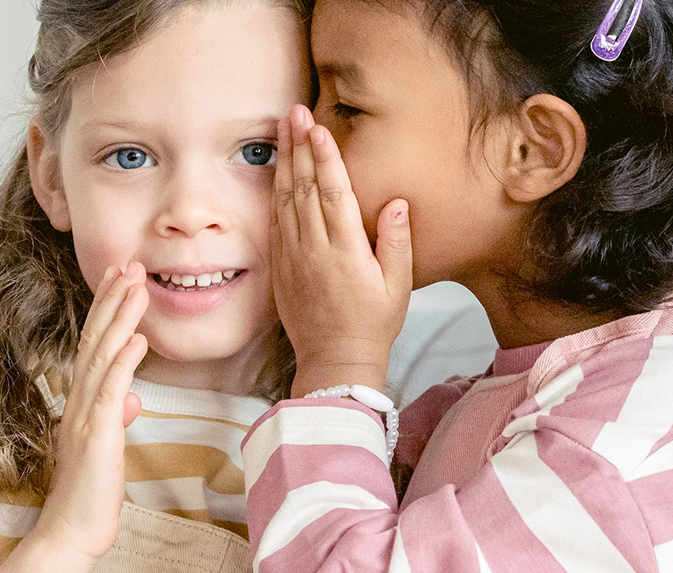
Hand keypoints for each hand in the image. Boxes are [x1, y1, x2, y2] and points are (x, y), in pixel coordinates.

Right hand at [23, 262, 149, 564]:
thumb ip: (116, 417)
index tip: (120, 277)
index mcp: (82, 401)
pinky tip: (138, 339)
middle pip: (95, 339)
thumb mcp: (108, 447)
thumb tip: (131, 397)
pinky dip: (124, 363)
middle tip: (130, 263)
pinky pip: (110, 392)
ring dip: (120, 318)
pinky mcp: (96, 436)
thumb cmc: (91, 492)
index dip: (107, 309)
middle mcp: (79, 401)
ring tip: (137, 285)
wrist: (73, 532)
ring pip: (102, 356)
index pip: (94, 345)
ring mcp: (85, 416)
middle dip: (113, 299)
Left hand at [271, 104, 412, 396]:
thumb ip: (396, 242)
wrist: (334, 361)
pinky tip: (277, 169)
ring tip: (283, 128)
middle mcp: (314, 249)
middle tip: (295, 111)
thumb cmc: (373, 323)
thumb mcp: (397, 286)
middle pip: (303, 187)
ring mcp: (293, 256)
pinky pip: (276, 219)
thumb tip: (398, 202)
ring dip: (284, 160)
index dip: (325, 158)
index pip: (333, 193)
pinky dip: (275, 189)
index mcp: (345, 251)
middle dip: (299, 146)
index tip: (319, 128)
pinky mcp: (281, 265)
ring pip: (285, 198)